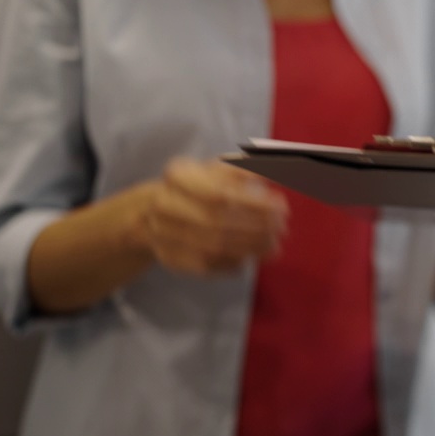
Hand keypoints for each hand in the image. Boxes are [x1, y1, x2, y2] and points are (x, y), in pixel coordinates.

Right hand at [138, 158, 288, 275]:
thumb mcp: (218, 169)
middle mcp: (164, 204)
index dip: (254, 204)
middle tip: (282, 228)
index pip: (220, 193)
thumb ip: (248, 170)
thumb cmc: (197, 186)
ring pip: (213, 246)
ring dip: (250, 248)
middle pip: (217, 222)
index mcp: (177, 175)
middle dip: (256, 227)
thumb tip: (281, 171)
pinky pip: (208, 266)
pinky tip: (252, 256)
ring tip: (274, 245)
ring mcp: (163, 234)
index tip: (282, 207)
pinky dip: (234, 262)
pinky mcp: (170, 258)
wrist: (152, 213)